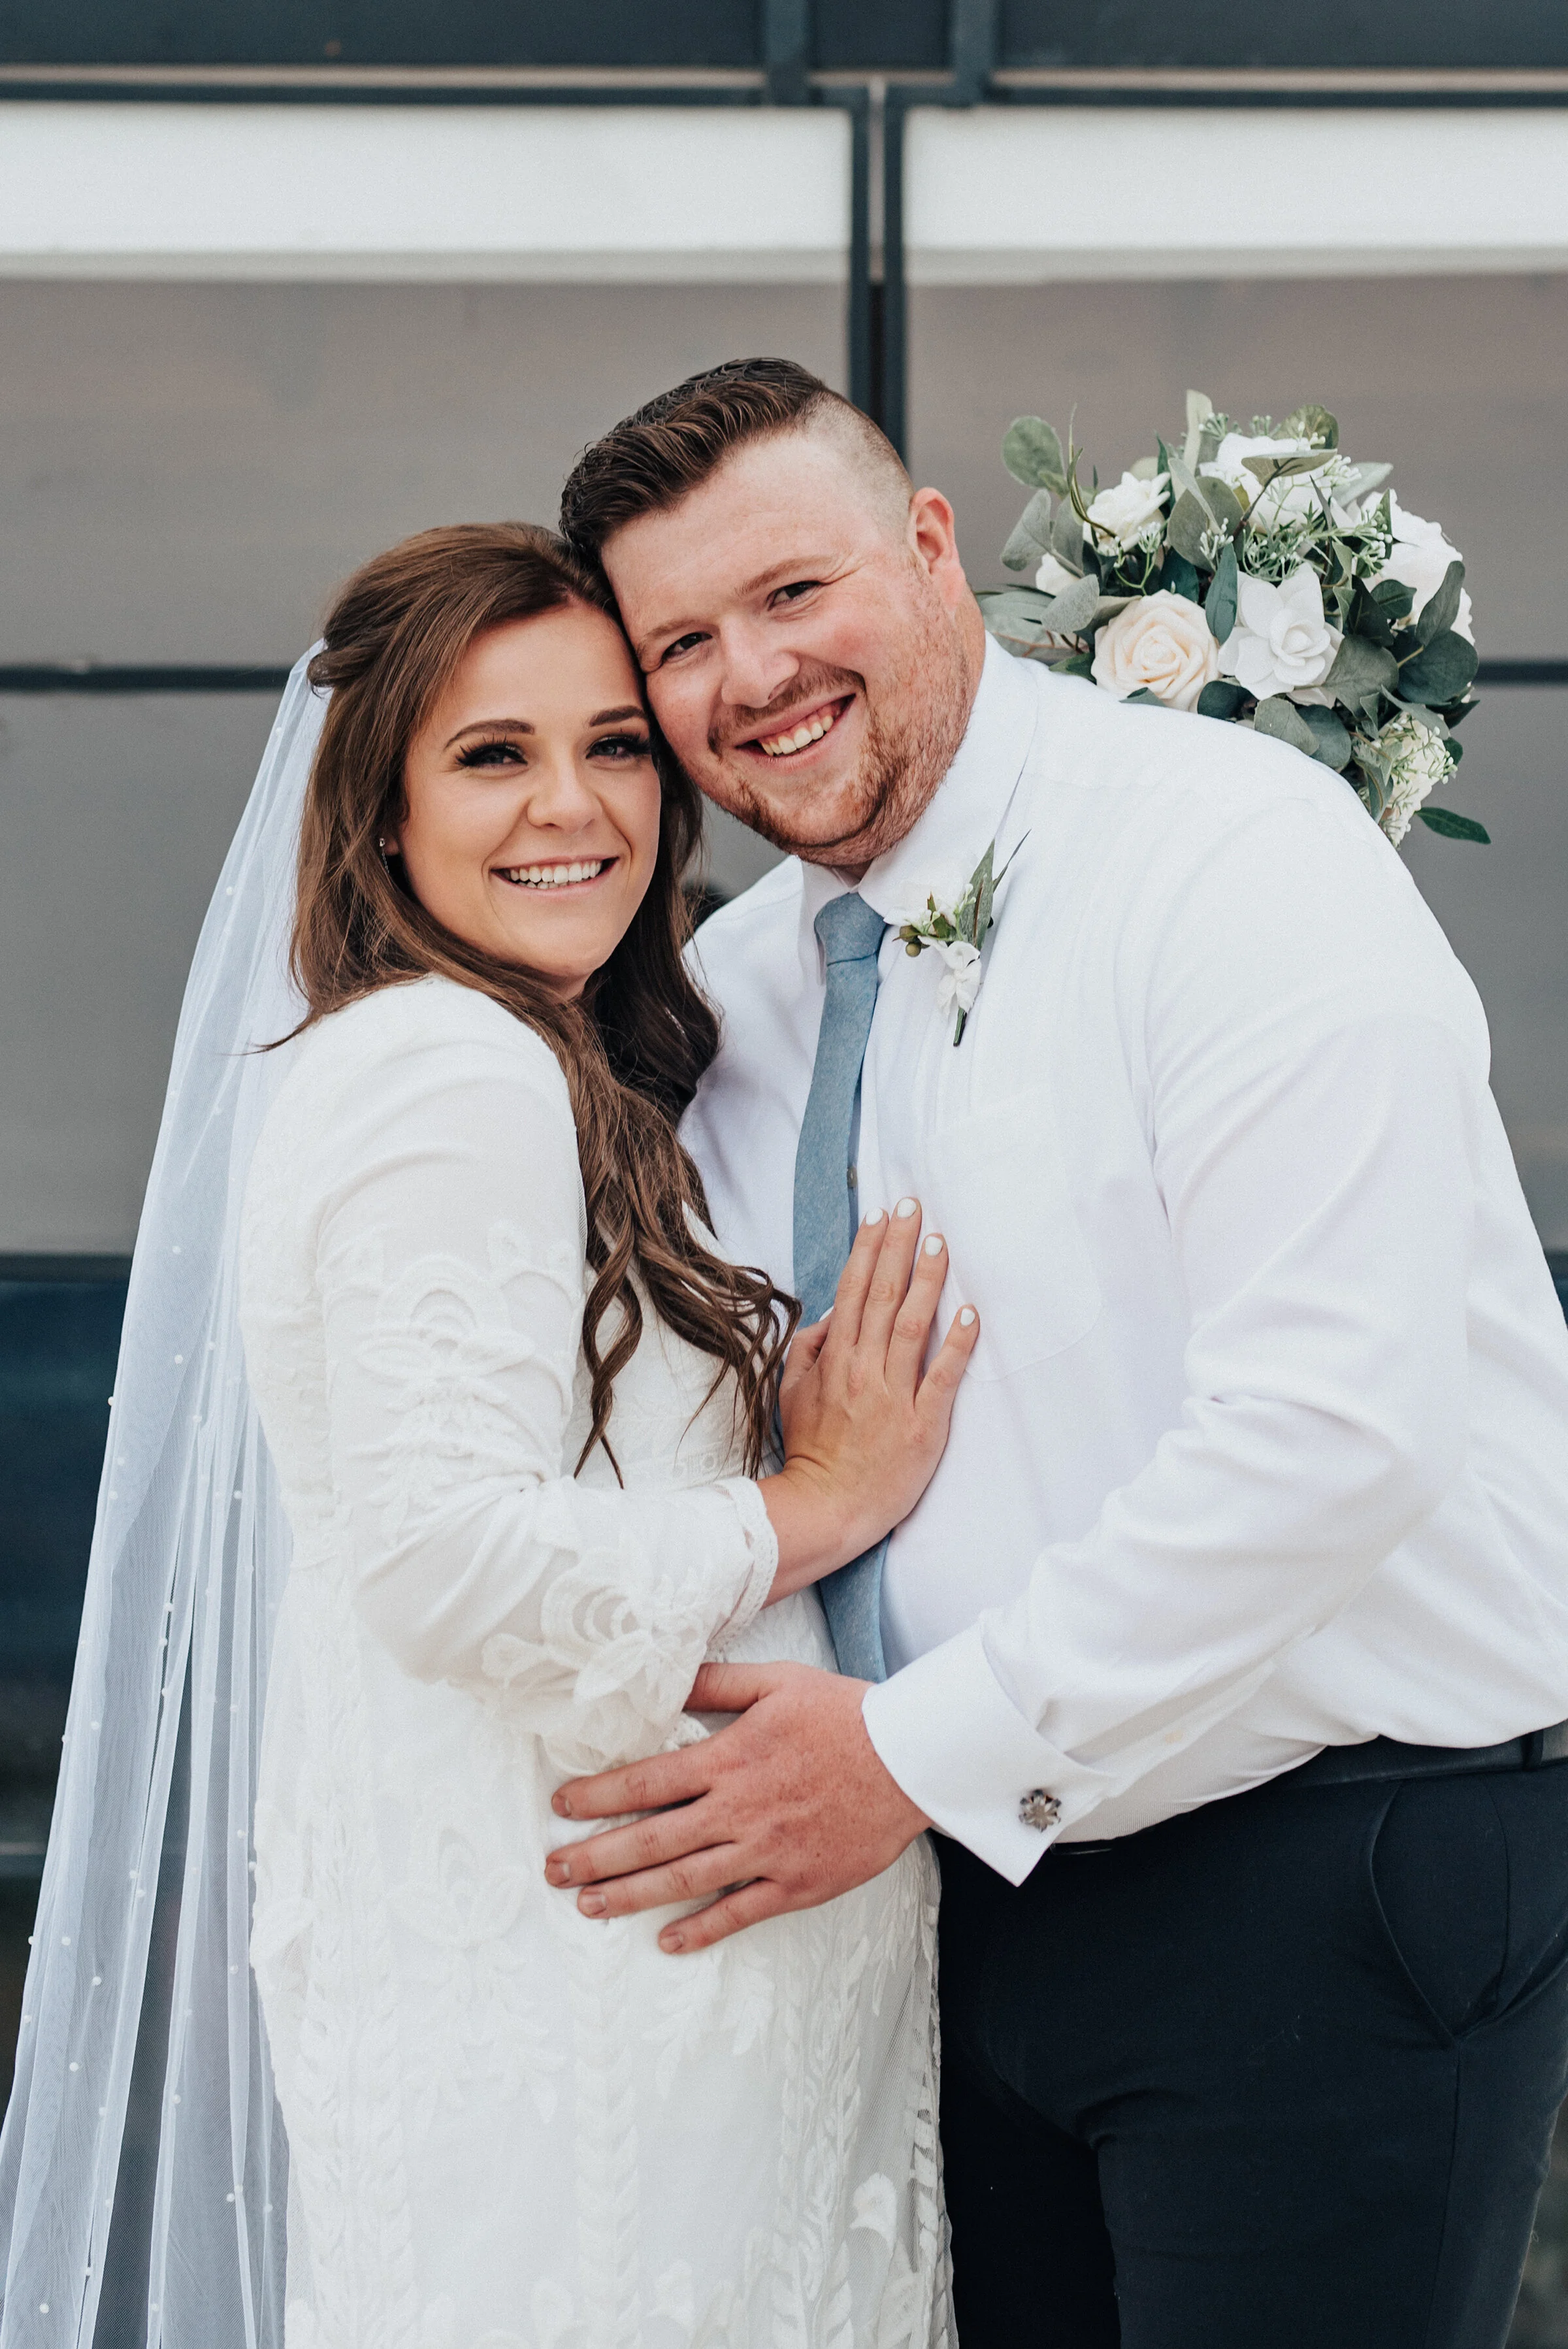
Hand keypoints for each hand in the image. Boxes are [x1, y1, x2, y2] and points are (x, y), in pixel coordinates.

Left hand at [543, 1660, 930, 1952]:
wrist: (910, 1757)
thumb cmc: (843, 1713)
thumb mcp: (776, 1681)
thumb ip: (716, 1683)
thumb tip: (664, 1676)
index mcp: (730, 1758)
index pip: (647, 1781)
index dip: (598, 1796)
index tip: (561, 1806)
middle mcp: (740, 1809)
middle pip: (652, 1838)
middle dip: (596, 1856)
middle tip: (552, 1869)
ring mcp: (767, 1852)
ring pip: (685, 1880)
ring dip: (630, 1896)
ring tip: (588, 1906)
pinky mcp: (797, 1883)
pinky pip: (740, 1912)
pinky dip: (701, 1930)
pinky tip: (667, 1942)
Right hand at [761, 1199, 978, 1598]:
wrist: (827, 1508)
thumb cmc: (812, 1453)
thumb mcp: (791, 1396)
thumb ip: (807, 1352)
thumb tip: (829, 1316)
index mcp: (834, 1360)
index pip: (853, 1291)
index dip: (868, 1249)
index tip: (882, 1215)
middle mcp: (863, 1369)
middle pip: (882, 1295)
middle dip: (899, 1246)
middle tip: (915, 1207)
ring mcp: (894, 1394)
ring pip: (911, 1324)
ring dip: (927, 1280)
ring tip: (940, 1242)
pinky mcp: (923, 1423)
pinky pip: (942, 1375)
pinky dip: (955, 1342)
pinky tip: (968, 1311)